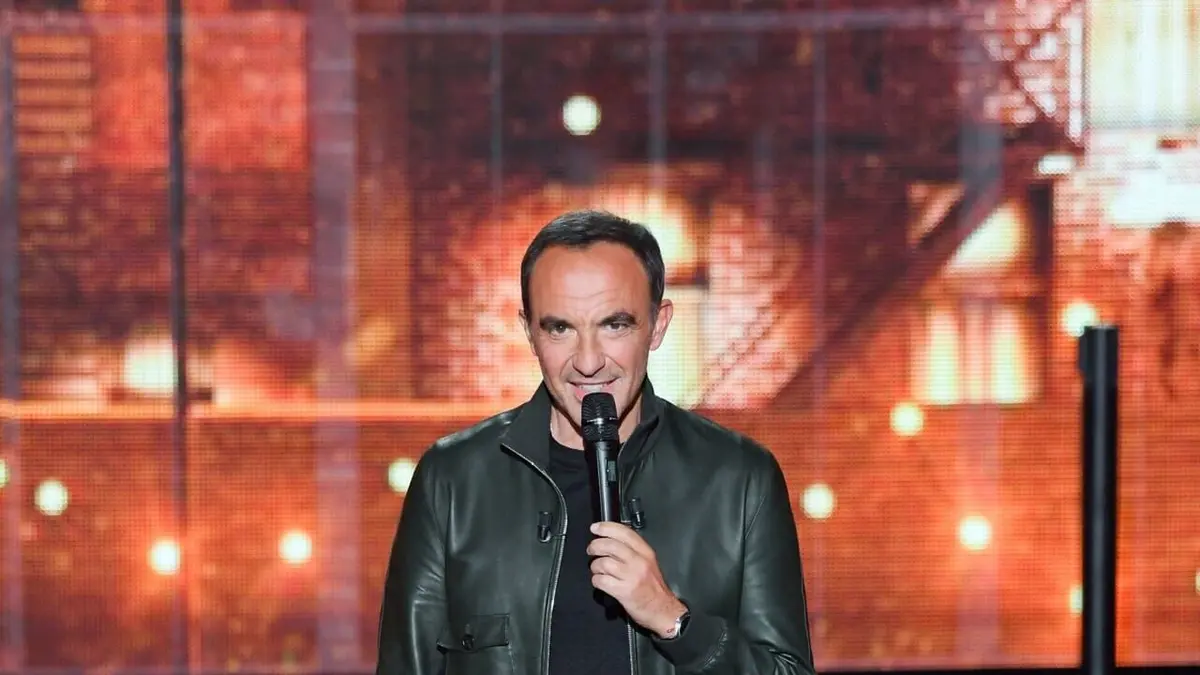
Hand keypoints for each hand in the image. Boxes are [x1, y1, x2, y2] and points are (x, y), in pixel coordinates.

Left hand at [587, 521, 686, 638]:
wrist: (663, 610)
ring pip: (603, 562)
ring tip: (597, 569)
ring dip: (595, 565)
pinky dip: (596, 580)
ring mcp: (631, 577)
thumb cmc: (654, 588)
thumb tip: (610, 540)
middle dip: (595, 545)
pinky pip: (601, 580)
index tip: (595, 527)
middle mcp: (639, 562)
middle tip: (591, 549)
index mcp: (646, 552)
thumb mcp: (649, 563)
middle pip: (610, 545)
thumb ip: (633, 550)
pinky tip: (600, 581)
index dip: (606, 527)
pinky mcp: (623, 591)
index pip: (624, 533)